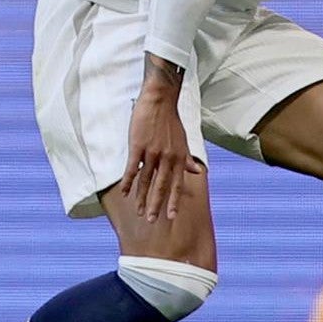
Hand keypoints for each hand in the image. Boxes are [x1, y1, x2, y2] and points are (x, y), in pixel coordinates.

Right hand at [117, 56, 201, 221]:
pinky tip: (125, 193)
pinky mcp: (138, 146)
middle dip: (156, 205)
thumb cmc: (170, 120)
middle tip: (151, 221)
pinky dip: (128, 182)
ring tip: (138, 211)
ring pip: (146, 181)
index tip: (171, 217)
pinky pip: (133, 169)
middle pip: (161, 186)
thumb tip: (197, 171)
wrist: (160, 100)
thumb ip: (187, 158)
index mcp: (178, 158)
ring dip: (141, 198)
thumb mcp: (183, 141)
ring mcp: (152, 153)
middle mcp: (167, 158)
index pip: (176, 184)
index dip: (174, 201)